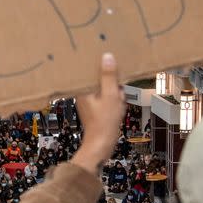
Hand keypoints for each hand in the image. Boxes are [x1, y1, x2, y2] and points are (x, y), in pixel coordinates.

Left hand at [71, 53, 124, 175]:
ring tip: (119, 101)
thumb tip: (107, 56)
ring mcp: (89, 102)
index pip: (89, 70)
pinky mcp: (95, 109)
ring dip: (115, 93)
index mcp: (82, 89)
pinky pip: (107, 98)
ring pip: (105, 89)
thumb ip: (109, 77)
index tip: (107, 58)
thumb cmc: (104, 122)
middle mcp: (83, 94)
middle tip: (118, 89)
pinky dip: (114, 101)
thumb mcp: (111, 96)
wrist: (101, 145)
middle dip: (112, 83)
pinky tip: (119, 106)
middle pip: (99, 79)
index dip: (99, 65)